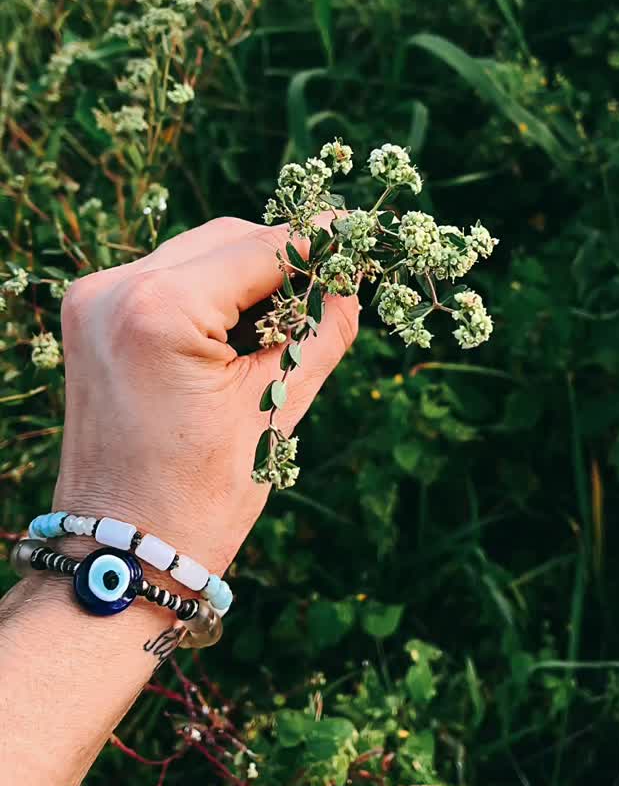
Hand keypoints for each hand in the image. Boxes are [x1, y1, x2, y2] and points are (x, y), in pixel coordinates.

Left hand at [53, 216, 358, 574]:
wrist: (120, 555)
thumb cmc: (200, 499)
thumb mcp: (274, 408)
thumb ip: (322, 330)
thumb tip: (349, 277)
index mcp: (158, 309)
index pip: (260, 250)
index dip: (318, 241)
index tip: (360, 231)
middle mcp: (115, 290)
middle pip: (225, 241)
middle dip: (284, 258)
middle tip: (336, 281)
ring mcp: (94, 301)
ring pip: (196, 255)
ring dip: (248, 274)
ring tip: (294, 314)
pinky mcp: (91, 317)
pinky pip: (167, 279)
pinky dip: (210, 292)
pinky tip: (245, 326)